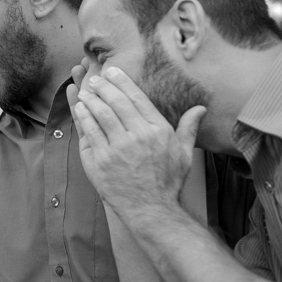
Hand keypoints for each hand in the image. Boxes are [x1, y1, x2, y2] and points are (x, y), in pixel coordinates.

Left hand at [68, 65, 205, 220]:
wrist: (151, 210)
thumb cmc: (168, 182)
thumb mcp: (184, 154)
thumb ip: (188, 128)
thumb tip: (201, 108)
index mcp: (159, 131)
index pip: (137, 98)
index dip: (122, 82)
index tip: (112, 71)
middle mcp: (139, 136)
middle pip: (116, 102)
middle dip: (103, 86)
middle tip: (95, 78)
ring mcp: (118, 148)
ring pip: (101, 114)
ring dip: (90, 99)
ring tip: (85, 90)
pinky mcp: (101, 160)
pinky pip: (89, 132)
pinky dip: (83, 116)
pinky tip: (80, 108)